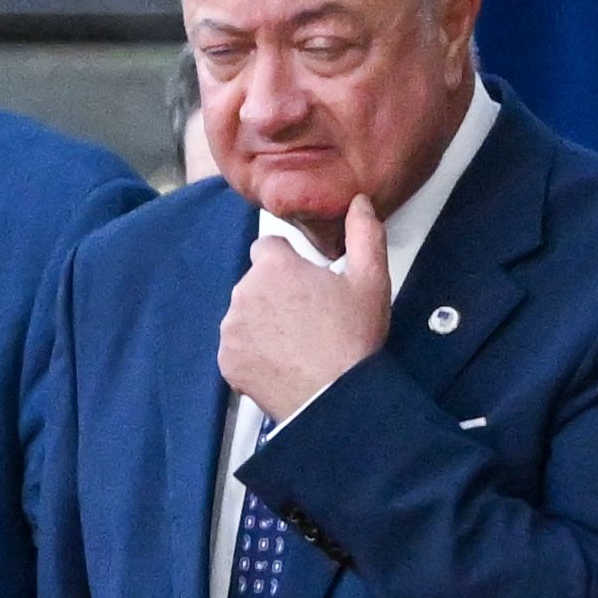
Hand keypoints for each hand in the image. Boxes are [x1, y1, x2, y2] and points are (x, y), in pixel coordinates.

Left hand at [221, 191, 390, 426]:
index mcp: (273, 267)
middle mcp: (242, 293)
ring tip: (299, 340)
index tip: (307, 278)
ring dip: (264, 320)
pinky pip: (237, 346)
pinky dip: (254, 350)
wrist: (334, 395)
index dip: (289, 260)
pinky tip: (282, 359)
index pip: (267, 245)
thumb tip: (358, 202)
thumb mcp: (371, 278)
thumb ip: (364, 232)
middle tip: (310, 314)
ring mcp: (230, 329)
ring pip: (245, 313)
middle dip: (277, 291)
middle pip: (255, 281)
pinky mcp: (225, 360)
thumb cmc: (353, 336)